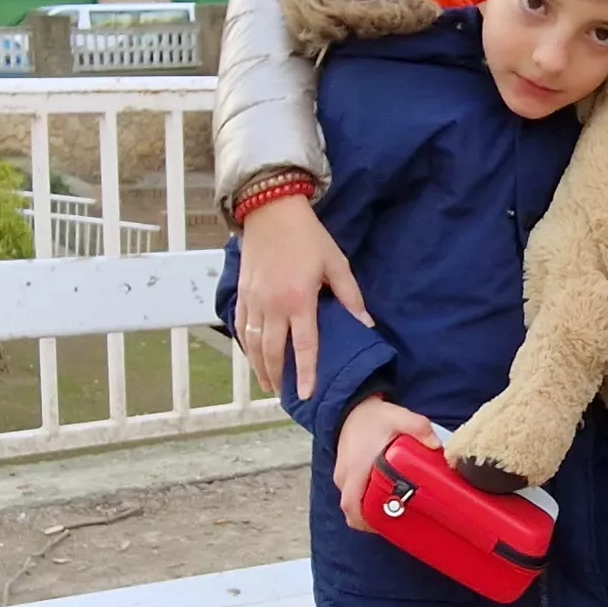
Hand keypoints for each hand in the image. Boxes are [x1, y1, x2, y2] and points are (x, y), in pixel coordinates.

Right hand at [236, 197, 367, 399]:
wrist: (271, 210)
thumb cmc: (308, 236)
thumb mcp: (336, 263)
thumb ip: (351, 296)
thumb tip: (366, 324)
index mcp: (299, 300)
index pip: (304, 346)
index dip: (306, 373)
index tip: (307, 395)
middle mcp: (272, 305)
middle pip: (272, 353)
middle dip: (278, 378)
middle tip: (286, 397)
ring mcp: (253, 301)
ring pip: (253, 344)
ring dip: (260, 368)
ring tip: (269, 384)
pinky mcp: (242, 294)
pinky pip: (241, 327)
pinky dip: (246, 346)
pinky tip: (253, 356)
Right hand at [332, 398, 435, 530]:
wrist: (353, 408)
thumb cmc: (374, 417)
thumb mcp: (399, 417)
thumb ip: (418, 428)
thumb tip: (437, 445)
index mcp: (355, 469)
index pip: (351, 506)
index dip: (365, 522)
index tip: (385, 525)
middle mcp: (345, 477)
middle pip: (353, 511)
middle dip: (373, 521)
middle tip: (400, 520)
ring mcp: (343, 477)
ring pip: (354, 504)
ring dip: (371, 511)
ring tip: (397, 510)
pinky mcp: (347, 475)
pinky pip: (355, 496)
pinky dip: (367, 502)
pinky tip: (387, 498)